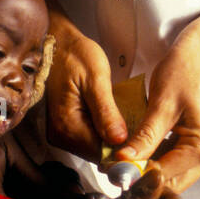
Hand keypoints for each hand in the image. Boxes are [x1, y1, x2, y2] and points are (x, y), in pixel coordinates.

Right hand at [45, 19, 126, 161]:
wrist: (57, 44)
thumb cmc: (75, 55)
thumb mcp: (96, 79)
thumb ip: (106, 111)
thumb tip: (119, 140)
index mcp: (67, 124)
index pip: (100, 153)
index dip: (123, 151)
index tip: (143, 141)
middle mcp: (60, 134)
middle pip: (97, 154)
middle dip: (119, 146)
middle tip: (140, 130)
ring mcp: (61, 132)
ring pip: (94, 147)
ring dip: (112, 139)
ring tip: (129, 122)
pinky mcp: (64, 126)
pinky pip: (88, 138)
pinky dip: (104, 132)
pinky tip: (116, 120)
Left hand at [112, 32, 199, 192]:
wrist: (196, 54)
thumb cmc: (182, 73)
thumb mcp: (161, 105)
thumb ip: (144, 137)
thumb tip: (125, 162)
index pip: (165, 174)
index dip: (137, 175)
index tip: (111, 169)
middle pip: (170, 181)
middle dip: (142, 177)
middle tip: (114, 166)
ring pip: (169, 174)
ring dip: (146, 169)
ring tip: (121, 157)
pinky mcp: (195, 144)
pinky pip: (171, 161)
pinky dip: (153, 158)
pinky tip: (135, 149)